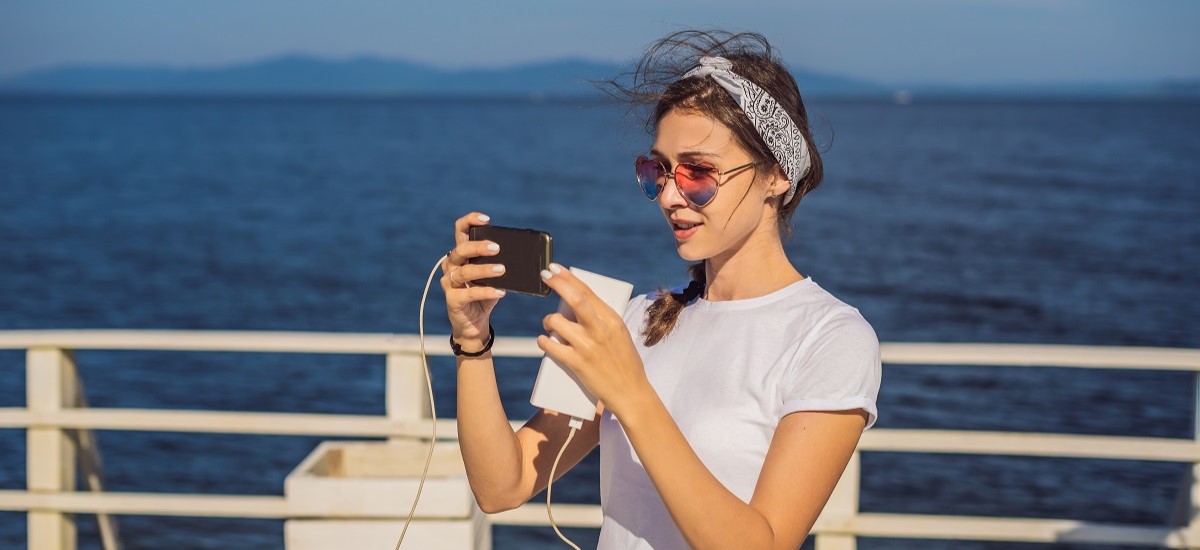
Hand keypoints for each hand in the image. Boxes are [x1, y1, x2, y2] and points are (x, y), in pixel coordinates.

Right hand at [442, 212, 506, 343]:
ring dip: (485, 269)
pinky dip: (485, 291)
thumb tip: (525, 255)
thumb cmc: (484, 294)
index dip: (470, 221)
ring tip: (502, 270)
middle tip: (497, 248)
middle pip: (460, 250)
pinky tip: (500, 292)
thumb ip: (501, 263)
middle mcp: (452, 265)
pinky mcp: (452, 300)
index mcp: (462, 255)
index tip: (486, 220)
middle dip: (478, 247)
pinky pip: (468, 293)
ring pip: (464, 271)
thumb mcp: (494, 277)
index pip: (460, 231)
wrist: (475, 323)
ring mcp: (450, 283)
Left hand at [536, 264, 650, 415]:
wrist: (631, 393)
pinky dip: (544, 341)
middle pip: (574, 299)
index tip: (556, 268)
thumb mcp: (619, 334)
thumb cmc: (625, 363)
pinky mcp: (578, 363)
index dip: (569, 277)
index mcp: (612, 319)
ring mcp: (588, 346)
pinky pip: (551, 346)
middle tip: (545, 275)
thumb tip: (578, 305)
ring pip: (557, 322)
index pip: (587, 292)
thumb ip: (602, 320)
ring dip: (548, 321)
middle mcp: (600, 329)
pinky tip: (543, 340)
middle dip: (557, 283)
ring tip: (549, 326)